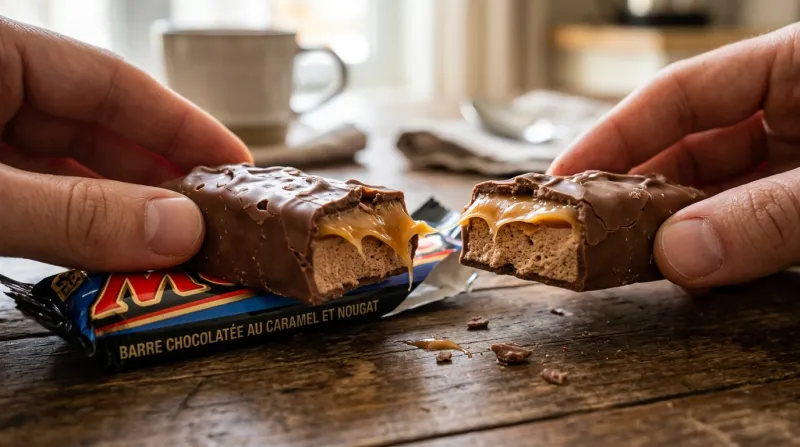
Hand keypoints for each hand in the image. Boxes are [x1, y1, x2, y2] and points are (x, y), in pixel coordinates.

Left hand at [0, 17, 251, 270]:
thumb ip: (73, 213)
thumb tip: (179, 231)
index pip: (114, 81)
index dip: (184, 125)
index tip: (238, 166)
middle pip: (96, 129)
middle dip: (158, 180)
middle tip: (212, 225)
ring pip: (64, 170)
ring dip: (119, 213)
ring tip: (172, 250)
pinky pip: (32, 200)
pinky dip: (73, 229)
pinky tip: (109, 256)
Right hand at [548, 23, 799, 288]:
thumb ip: (767, 215)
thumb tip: (676, 255)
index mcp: (795, 65)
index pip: (676, 93)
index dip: (612, 135)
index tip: (561, 180)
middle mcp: (792, 109)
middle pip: (688, 147)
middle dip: (638, 196)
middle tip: (589, 237)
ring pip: (717, 192)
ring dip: (677, 232)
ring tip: (634, 264)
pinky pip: (752, 223)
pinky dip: (724, 251)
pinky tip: (696, 273)